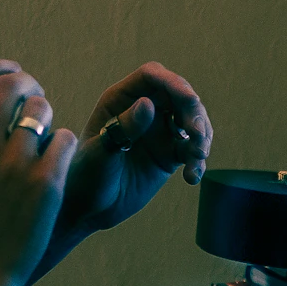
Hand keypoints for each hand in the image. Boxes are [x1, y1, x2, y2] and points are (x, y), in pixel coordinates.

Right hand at [0, 58, 77, 285]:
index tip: (8, 69)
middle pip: (9, 86)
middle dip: (27, 84)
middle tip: (35, 95)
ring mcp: (12, 163)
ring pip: (41, 109)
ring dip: (46, 114)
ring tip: (44, 134)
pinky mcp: (45, 182)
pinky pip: (65, 139)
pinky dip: (64, 144)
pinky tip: (56, 161)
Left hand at [61, 62, 211, 234]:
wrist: (89, 208)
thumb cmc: (85, 175)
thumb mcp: (101, 152)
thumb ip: (123, 128)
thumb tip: (148, 103)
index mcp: (120, 100)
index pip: (151, 77)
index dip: (173, 83)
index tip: (190, 100)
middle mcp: (142, 110)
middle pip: (178, 96)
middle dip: (194, 112)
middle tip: (198, 135)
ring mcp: (158, 131)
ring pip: (191, 121)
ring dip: (201, 136)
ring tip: (197, 157)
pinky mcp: (169, 154)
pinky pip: (191, 149)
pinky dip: (197, 160)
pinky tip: (192, 176)